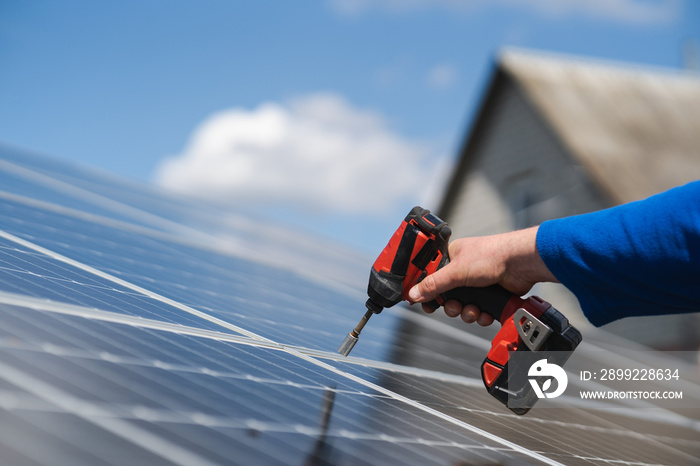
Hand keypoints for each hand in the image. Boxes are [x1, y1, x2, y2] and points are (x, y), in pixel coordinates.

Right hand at [407, 226, 556, 325]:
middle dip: (451, 306)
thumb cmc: (492, 254)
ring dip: (467, 312)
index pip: (430, 276)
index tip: (423, 302)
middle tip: (454, 306)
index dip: (426, 290)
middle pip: (446, 296)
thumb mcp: (456, 271)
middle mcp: (462, 270)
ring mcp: (476, 283)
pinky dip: (481, 315)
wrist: (521, 264)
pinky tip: (485, 312)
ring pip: (462, 306)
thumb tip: (413, 293)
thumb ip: (433, 284)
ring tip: (474, 309)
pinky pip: (477, 311)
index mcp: (451, 258)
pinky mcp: (489, 295)